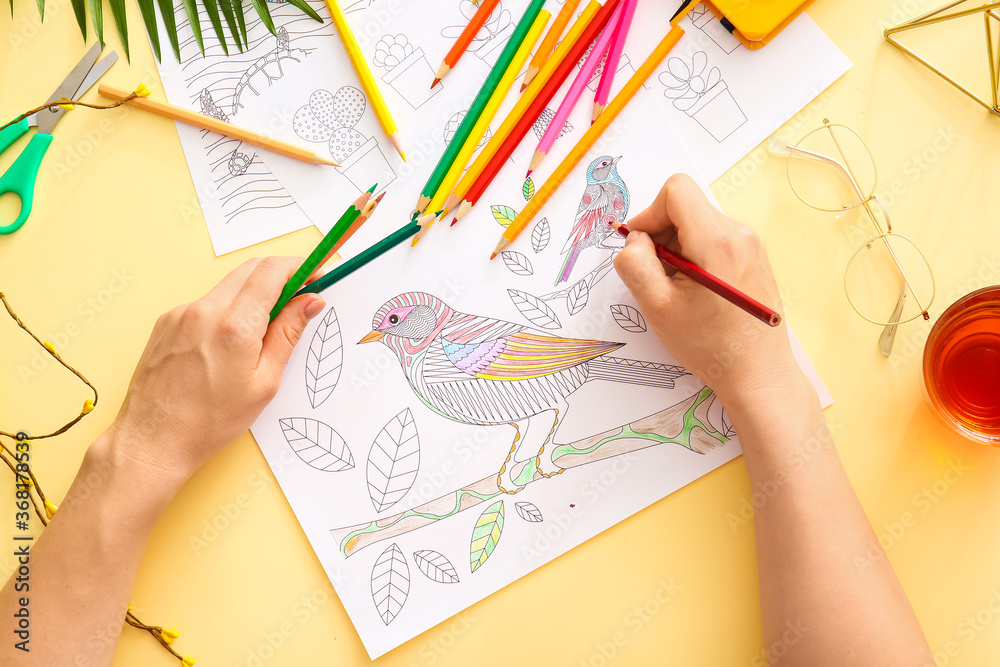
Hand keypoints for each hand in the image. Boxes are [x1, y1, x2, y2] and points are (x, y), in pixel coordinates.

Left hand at [102, 257, 324, 488]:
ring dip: (253, 296)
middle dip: (280, 277)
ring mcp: (181, 314)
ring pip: (229, 286)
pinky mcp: (166, 322)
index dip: (300, 268)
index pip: (273, 271)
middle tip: (297, 302)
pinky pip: (207, 303)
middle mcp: (204, 310)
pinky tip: (228, 345)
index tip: (314, 277)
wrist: (153, 440)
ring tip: (261, 334)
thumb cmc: (209, 422)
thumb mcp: (264, 383)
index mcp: (234, 326)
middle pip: (251, 269)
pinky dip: (227, 311)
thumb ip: (288, 334)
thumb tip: (310, 302)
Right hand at [614, 174, 801, 404]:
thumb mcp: (657, 306)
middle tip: (657, 277)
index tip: (641, 246)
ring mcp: (751, 245)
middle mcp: (739, 234)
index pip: (676, 191)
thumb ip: (635, 264)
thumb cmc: (710, 345)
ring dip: (677, 248)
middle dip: (662, 235)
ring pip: (699, 224)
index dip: (648, 214)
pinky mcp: (754, 258)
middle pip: (686, 207)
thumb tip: (635, 240)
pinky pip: (715, 240)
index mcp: (716, 241)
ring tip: (678, 290)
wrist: (758, 374)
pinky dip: (695, 256)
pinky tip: (696, 292)